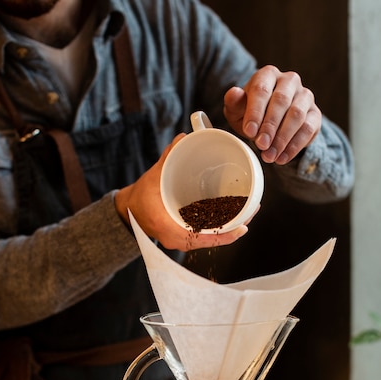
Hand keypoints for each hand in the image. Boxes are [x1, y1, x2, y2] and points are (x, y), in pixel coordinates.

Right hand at [115, 135, 252, 250]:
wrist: (128, 211)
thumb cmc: (139, 198)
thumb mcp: (152, 177)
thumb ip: (168, 158)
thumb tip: (183, 139)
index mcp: (170, 229)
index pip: (203, 238)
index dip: (225, 236)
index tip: (242, 228)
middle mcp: (178, 239)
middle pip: (213, 239)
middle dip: (235, 228)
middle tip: (253, 211)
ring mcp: (182, 240)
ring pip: (212, 238)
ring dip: (231, 228)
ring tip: (248, 212)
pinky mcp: (185, 236)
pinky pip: (207, 235)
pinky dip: (221, 228)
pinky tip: (234, 217)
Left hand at [224, 65, 321, 164]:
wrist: (270, 124)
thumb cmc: (252, 114)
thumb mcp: (237, 110)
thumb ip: (234, 103)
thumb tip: (234, 93)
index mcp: (268, 75)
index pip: (262, 90)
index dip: (255, 112)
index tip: (249, 131)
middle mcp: (289, 81)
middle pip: (281, 101)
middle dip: (270, 126)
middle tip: (261, 145)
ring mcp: (305, 96)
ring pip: (297, 115)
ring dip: (282, 139)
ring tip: (270, 156)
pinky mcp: (315, 114)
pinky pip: (308, 129)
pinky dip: (294, 146)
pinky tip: (282, 158)